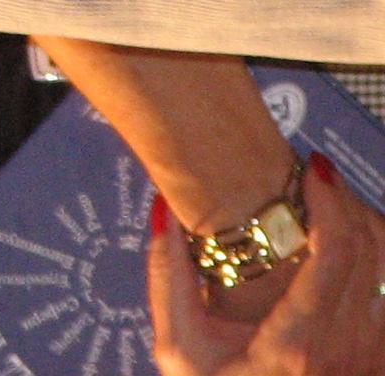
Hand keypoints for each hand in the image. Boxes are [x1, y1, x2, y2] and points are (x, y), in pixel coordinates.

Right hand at [151, 159, 384, 373]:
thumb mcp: (177, 348)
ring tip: (335, 207)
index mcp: (296, 345)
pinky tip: (351, 249)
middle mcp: (345, 352)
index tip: (312, 168)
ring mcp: (366, 360)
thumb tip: (162, 209)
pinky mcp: (371, 361)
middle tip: (317, 177)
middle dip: (348, 204)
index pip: (335, 256)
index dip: (331, 204)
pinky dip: (376, 264)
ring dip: (368, 232)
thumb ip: (167, 275)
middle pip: (370, 256)